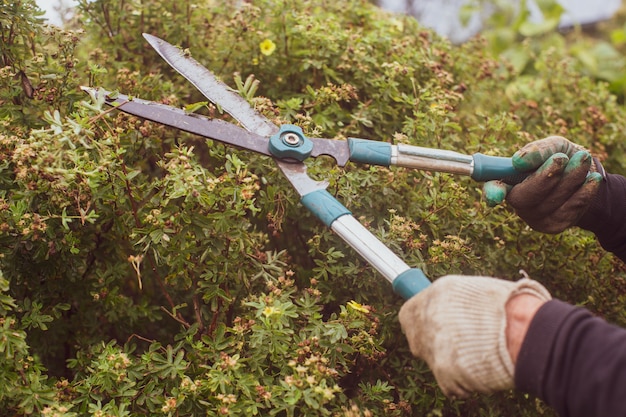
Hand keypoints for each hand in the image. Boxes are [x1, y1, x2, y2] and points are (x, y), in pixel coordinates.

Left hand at [398, 275, 550, 397]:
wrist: (525, 330)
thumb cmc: (510, 307)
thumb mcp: (476, 291)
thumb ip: (455, 302)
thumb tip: (448, 308)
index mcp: (436, 293)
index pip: (408, 314)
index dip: (419, 322)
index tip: (428, 327)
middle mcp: (428, 317)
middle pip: (416, 339)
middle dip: (432, 344)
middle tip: (457, 346)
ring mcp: (433, 346)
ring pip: (433, 361)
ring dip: (450, 363)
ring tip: (478, 355)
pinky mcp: (443, 372)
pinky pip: (448, 383)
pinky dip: (462, 382)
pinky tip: (481, 370)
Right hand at [484, 136, 602, 232]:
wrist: (587, 175)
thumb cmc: (561, 157)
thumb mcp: (553, 146)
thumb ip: (537, 150)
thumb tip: (519, 161)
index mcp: (508, 180)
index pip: (492, 187)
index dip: (491, 192)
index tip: (495, 195)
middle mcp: (517, 202)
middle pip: (523, 198)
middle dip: (544, 178)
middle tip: (561, 158)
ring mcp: (533, 217)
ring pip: (550, 202)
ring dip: (570, 178)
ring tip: (583, 158)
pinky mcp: (553, 226)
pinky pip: (568, 210)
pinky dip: (583, 192)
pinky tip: (592, 179)